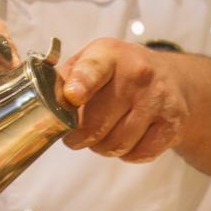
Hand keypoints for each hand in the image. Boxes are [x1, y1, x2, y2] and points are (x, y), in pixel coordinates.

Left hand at [57, 39, 188, 162]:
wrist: (172, 79)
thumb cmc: (119, 74)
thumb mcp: (92, 62)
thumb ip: (64, 79)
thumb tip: (39, 103)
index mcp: (110, 55)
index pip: (94, 70)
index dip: (81, 84)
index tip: (73, 96)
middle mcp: (137, 74)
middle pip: (96, 124)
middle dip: (79, 137)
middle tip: (76, 137)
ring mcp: (158, 99)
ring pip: (116, 144)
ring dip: (102, 148)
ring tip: (103, 136)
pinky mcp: (172, 123)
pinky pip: (138, 154)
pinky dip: (127, 154)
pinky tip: (128, 139)